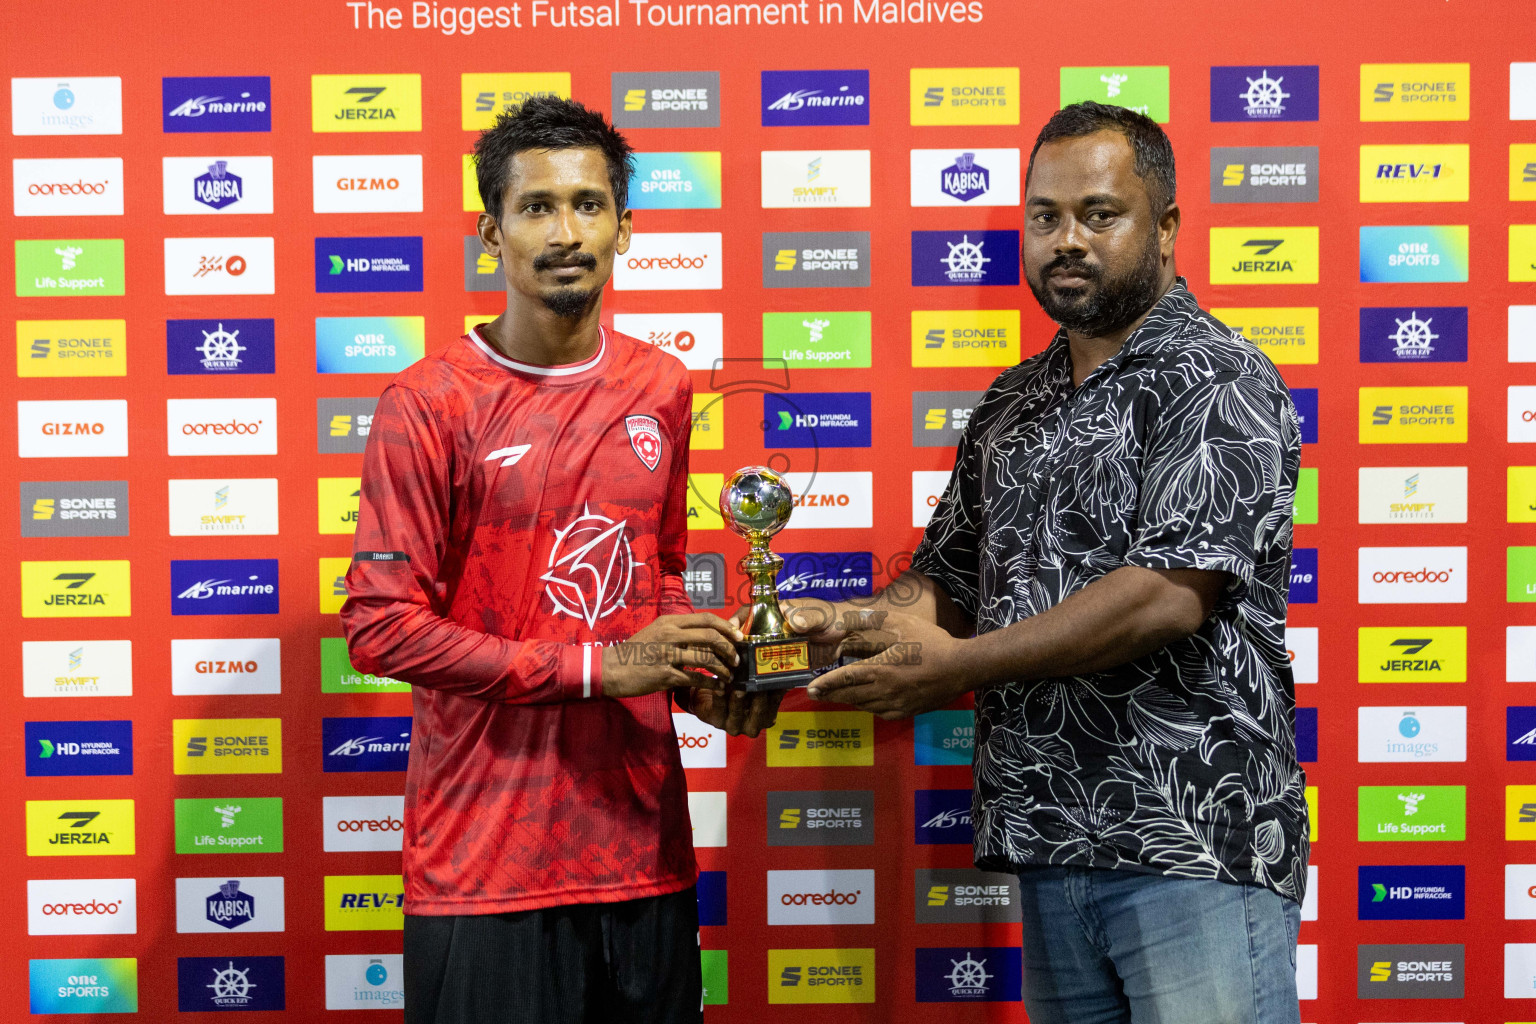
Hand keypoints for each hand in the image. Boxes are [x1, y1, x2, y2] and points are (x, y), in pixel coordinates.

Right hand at [602, 613, 742, 698]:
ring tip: (729, 676)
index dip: (727, 627)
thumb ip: (682, 632)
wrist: (612, 669)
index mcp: (669, 622)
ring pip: (705, 659)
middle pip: (710, 637)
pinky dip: (710, 684)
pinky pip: (695, 679)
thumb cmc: (637, 651)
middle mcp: (669, 635)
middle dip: (729, 649)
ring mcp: (666, 655)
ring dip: (723, 669)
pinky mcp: (664, 676)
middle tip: (736, 659)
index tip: (739, 637)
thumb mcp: (657, 633)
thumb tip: (710, 632)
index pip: (706, 618)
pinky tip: (717, 687)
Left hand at [684, 686, 784, 737]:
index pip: (774, 702)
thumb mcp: (754, 689)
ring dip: (738, 697)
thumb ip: (768, 685)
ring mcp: (734, 726)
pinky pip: (720, 708)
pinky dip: (720, 696)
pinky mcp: (717, 722)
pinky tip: (720, 686)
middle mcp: (753, 726)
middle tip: (757, 682)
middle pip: (758, 710)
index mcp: (766, 718)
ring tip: (739, 686)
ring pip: (738, 711)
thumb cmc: (737, 691)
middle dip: (758, 695)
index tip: (774, 676)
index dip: (774, 690)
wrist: (711, 698)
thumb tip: (787, 676)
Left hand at [805, 611, 970, 719]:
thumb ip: (875, 620)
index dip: (826, 684)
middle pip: (850, 696)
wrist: (961, 668)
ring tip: (837, 695)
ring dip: (848, 701)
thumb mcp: (903, 624)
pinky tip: (866, 700)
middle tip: (815, 694)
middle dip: (830, 695)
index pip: (845, 679)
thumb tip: (852, 617)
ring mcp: (896, 704)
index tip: (811, 688)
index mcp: (882, 669)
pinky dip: (868, 706)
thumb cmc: (933, 643)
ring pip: (863, 706)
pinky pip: (880, 712)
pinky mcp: (906, 712)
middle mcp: (885, 690)